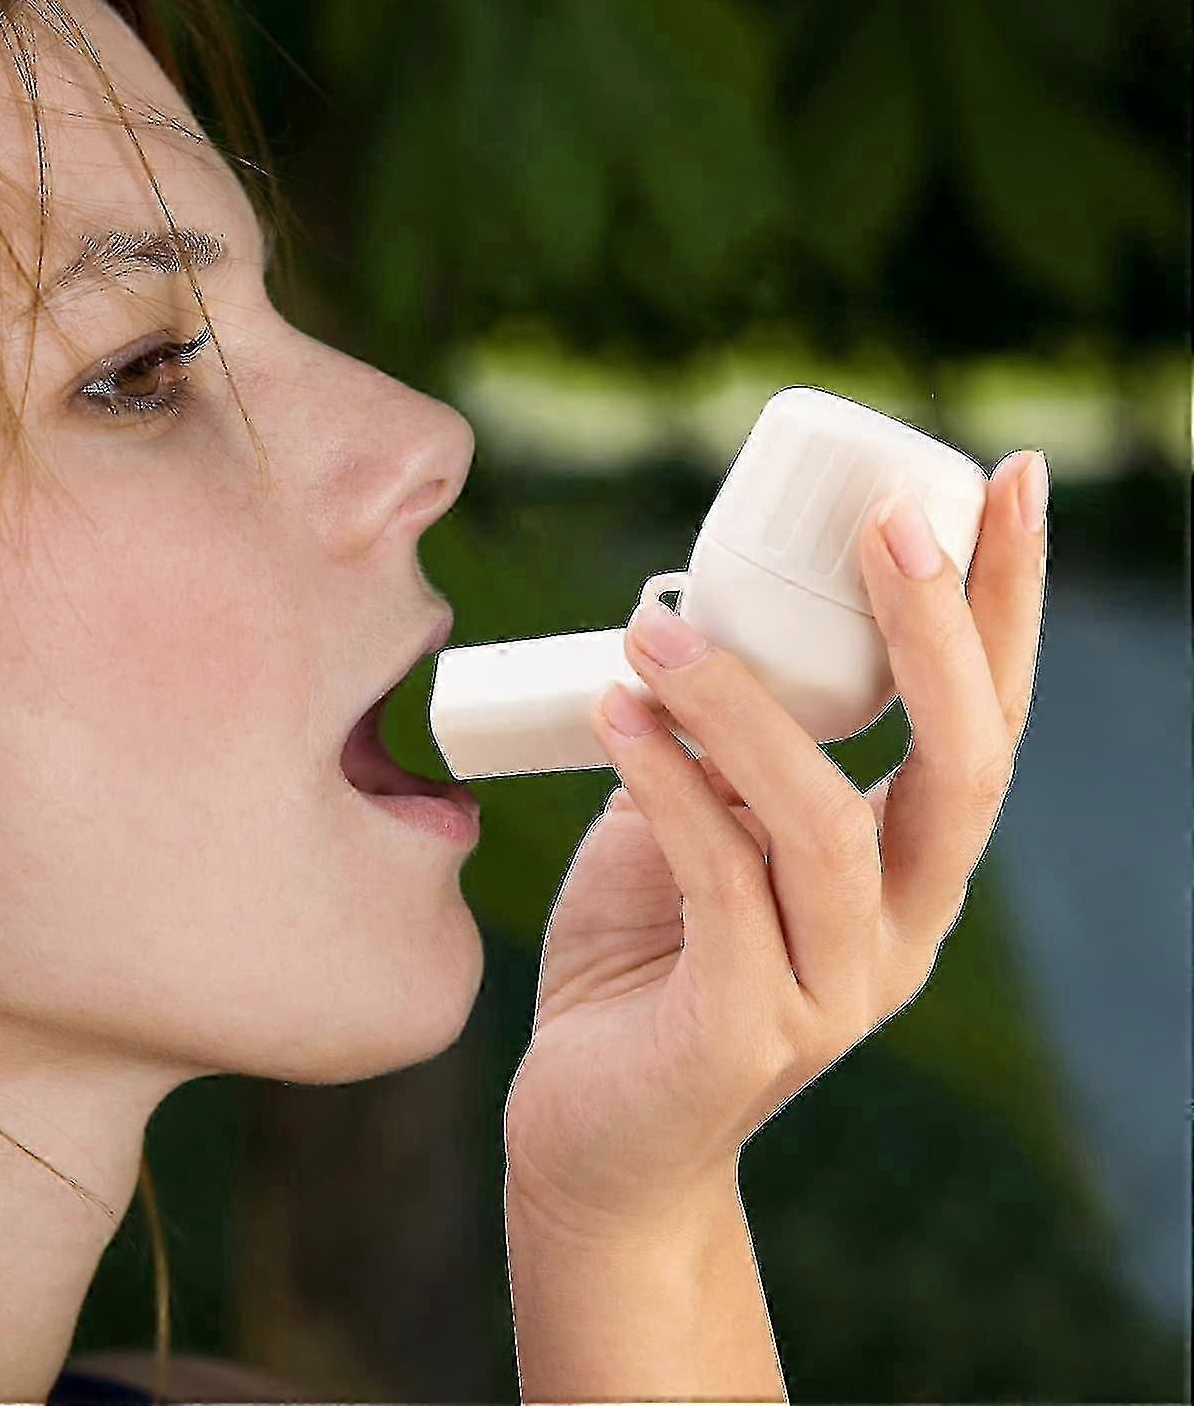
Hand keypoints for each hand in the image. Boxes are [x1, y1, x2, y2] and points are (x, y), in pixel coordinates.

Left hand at [503, 451, 1048, 1247]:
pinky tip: (617, 716)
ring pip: (825, 822)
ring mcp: (834, 989)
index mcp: (906, 868)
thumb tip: (698, 617)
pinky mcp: (745, 1031)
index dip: (1004, 604)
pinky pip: (718, 881)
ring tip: (652, 632)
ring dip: (741, 707)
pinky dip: (667, 782)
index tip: (1008, 478)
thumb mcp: (701, 826)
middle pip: (964, 766)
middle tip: (884, 521)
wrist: (597, 1128)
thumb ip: (725, 745)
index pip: (986, 722)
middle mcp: (899, 928)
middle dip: (936, 631)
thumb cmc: (648, 958)